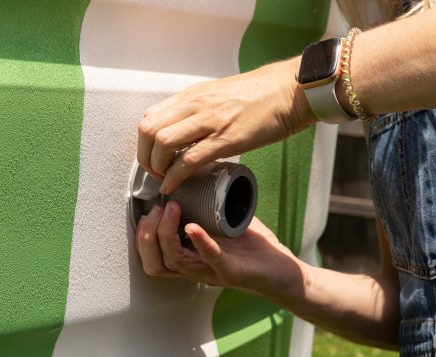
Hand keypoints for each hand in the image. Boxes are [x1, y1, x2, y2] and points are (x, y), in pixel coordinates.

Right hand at [135, 201, 306, 302]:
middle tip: (157, 210)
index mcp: (191, 259)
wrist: (284, 272)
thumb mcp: (226, 225)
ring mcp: (212, 272)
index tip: (151, 208)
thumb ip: (211, 207)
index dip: (143, 235)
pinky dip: (200, 241)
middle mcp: (196, 269)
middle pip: (155, 263)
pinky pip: (211, 259)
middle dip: (147, 235)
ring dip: (167, 233)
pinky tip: (192, 226)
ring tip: (172, 209)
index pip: (153, 257)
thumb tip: (202, 175)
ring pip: (175, 261)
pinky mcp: (232, 272)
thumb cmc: (254, 250)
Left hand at [137, 56, 314, 193]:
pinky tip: (174, 186)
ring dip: (158, 168)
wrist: (290, 90)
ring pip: (163, 144)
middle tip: (155, 173)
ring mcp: (209, 121)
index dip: (144, 143)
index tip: (153, 159)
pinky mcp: (226, 139)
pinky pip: (189, 159)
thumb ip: (200, 111)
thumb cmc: (261, 95)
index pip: (150, 117)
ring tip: (166, 180)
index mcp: (192, 96)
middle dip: (145, 157)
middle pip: (148, 130)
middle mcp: (195, 105)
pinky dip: (175, 177)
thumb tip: (188, 131)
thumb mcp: (220, 96)